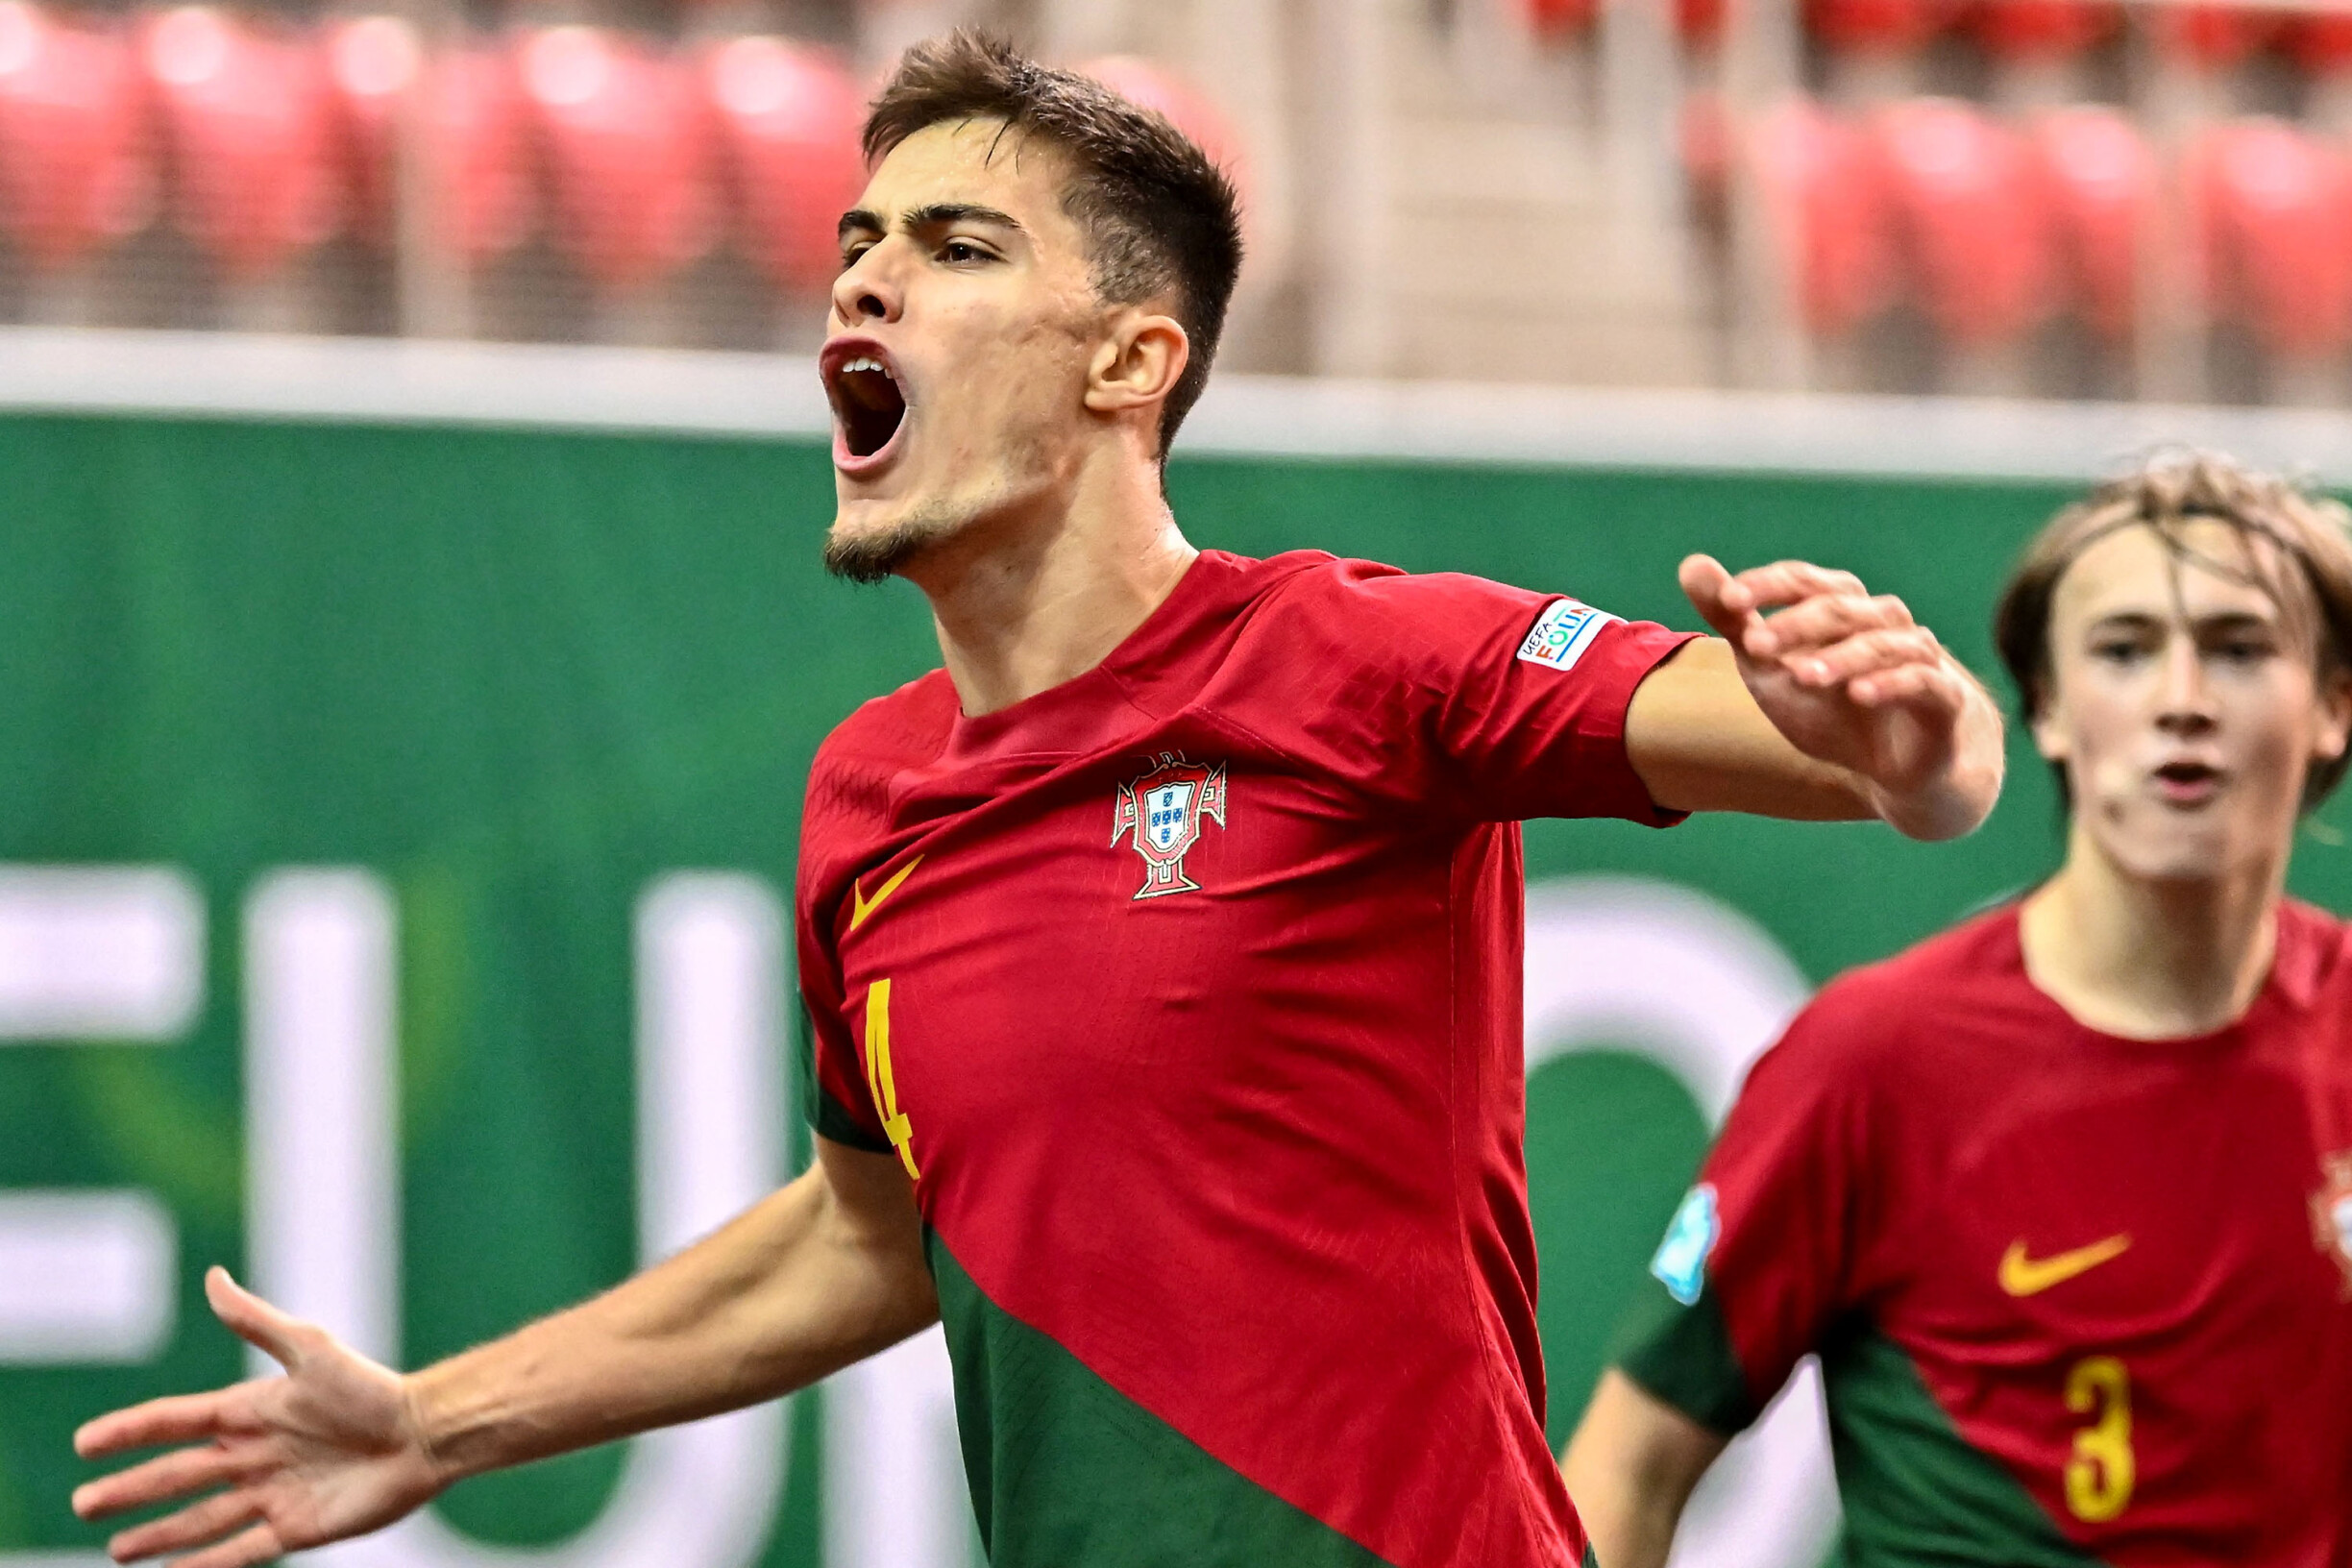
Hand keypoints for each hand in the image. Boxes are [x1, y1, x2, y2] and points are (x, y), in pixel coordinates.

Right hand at [73, 1267, 445, 1567]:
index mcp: (251, 1411)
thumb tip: (212, 1278)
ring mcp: (273, 1493)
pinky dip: (203, 1565)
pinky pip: (238, 1551)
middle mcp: (255, 1455)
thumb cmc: (372, 1388)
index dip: (130, 1432)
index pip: (176, 1421)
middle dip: (130, 1490)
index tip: (85, 1443)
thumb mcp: (310, 1349)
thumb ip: (256, 1322)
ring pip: (200, 1519)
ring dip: (158, 1535)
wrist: (424, 1434)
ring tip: (115, 1551)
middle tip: (84, 1504)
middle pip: (178, 1475)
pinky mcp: (295, 1527)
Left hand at [1679, 554, 2001, 838]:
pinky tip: (1859, 695)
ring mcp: (1916, 655)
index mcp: (1839, 606)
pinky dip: (1891, 684)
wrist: (1901, 766)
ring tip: (1801, 676)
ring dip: (1838, 657)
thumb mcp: (1769, 667)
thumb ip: (1733, 619)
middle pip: (1838, 607)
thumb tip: (1690, 564)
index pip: (1802, 580)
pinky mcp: (1943, 697)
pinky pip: (1921, 681)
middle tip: (1755, 646)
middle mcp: (1881, 620)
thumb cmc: (1831, 705)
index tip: (1727, 599)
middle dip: (1795, 625)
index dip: (1766, 585)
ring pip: (1879, 643)